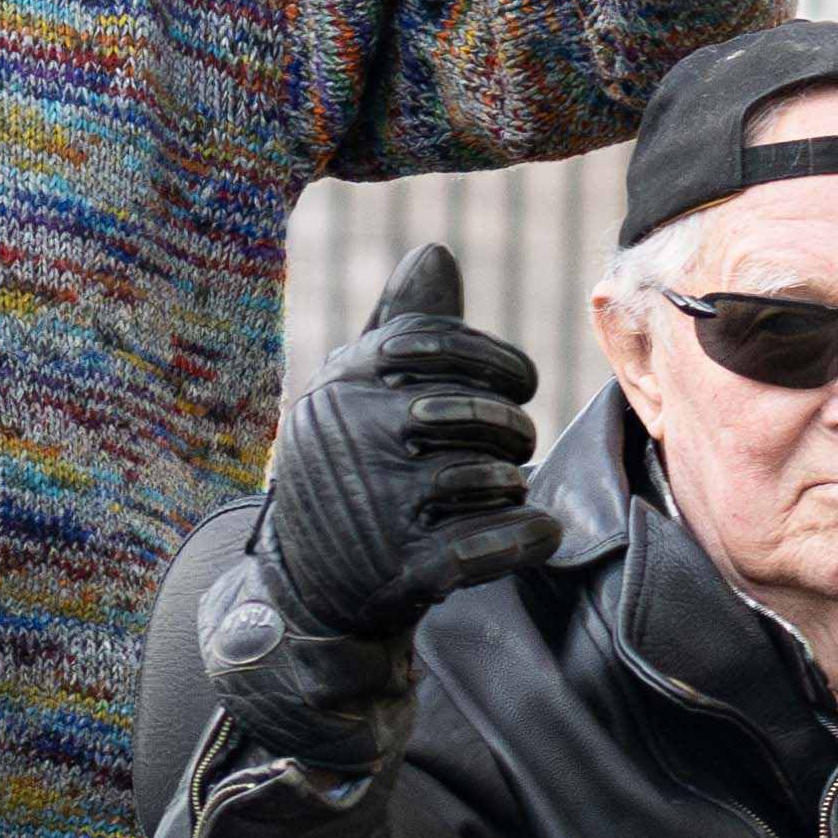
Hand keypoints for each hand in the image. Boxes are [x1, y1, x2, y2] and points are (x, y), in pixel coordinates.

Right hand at [245, 240, 552, 647]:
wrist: (303, 584)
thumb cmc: (345, 467)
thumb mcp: (354, 391)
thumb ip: (403, 326)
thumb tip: (435, 252)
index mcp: (349, 377)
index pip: (450, 347)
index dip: (503, 364)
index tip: (518, 385)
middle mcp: (361, 431)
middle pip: (489, 413)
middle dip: (511, 431)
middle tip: (504, 448)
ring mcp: (382, 502)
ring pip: (497, 477)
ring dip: (511, 487)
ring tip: (494, 492)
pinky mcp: (404, 568)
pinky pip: (497, 540)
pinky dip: (529, 535)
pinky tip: (535, 531)